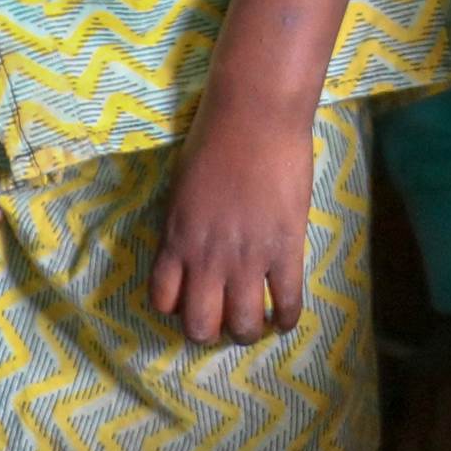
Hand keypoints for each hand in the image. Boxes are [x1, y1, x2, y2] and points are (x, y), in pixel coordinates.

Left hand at [152, 97, 315, 342]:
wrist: (255, 117)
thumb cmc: (214, 138)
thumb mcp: (181, 188)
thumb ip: (183, 225)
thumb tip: (189, 247)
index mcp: (177, 241)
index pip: (164, 301)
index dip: (177, 310)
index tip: (190, 305)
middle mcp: (206, 259)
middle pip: (201, 326)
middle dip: (210, 333)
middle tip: (222, 324)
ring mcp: (247, 258)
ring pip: (243, 324)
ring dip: (248, 332)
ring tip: (256, 326)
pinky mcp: (285, 249)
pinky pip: (286, 300)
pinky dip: (285, 318)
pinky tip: (285, 319)